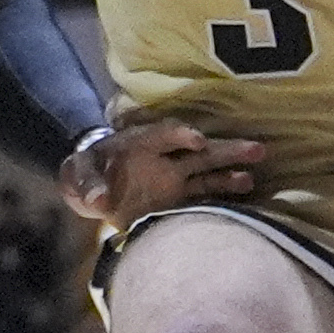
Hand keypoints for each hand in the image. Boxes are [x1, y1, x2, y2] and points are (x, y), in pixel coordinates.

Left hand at [62, 120, 263, 226]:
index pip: (164, 134)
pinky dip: (224, 194)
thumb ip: (86, 182)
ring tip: (254, 174)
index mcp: (141, 143)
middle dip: (224, 149)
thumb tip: (97, 198)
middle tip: (256, 148)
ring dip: (231, 171)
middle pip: (199, 150)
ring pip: (208, 171)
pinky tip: (247, 191)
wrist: (93, 183)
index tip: (197, 140)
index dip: (180, 135)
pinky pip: (204, 193)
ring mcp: (175, 177)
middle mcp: (165, 157)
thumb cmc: (87, 170)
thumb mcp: (77, 172)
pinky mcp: (178, 197)